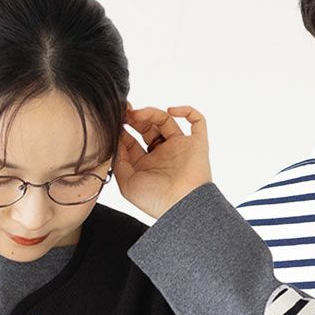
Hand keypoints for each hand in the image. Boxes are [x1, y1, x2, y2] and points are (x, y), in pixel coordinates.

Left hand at [115, 102, 212, 218]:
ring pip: (166, 120)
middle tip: (127, 113)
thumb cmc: (155, 200)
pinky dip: (187, 111)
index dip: (122, 129)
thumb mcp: (127, 184)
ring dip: (152, 113)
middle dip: (135, 119)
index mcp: (145, 165)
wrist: (182, 205)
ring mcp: (180, 147)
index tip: (116, 120)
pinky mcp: (197, 143)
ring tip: (140, 114)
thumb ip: (118, 162)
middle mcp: (162, 155)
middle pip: (147, 128)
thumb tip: (116, 141)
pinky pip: (197, 121)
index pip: (132, 141)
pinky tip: (171, 110)